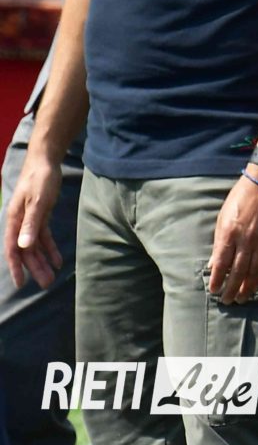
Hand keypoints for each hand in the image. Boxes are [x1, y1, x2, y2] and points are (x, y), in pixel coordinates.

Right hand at [3, 152, 63, 288]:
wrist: (46, 160)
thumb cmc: (40, 178)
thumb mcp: (38, 201)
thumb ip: (31, 224)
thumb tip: (23, 246)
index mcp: (14, 220)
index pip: (13, 249)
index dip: (16, 267)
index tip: (20, 283)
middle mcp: (19, 222)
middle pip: (26, 250)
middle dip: (35, 268)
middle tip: (46, 284)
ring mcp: (30, 219)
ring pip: (35, 245)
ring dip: (43, 261)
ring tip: (52, 277)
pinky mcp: (41, 215)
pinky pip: (44, 236)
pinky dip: (50, 248)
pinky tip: (58, 260)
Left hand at [207, 169, 257, 303]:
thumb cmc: (240, 199)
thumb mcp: (222, 218)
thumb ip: (219, 242)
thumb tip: (214, 264)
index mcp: (229, 232)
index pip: (222, 263)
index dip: (217, 279)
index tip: (214, 290)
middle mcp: (246, 239)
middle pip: (238, 271)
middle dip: (231, 288)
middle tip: (227, 301)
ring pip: (254, 270)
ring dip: (247, 287)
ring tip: (242, 298)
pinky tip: (256, 284)